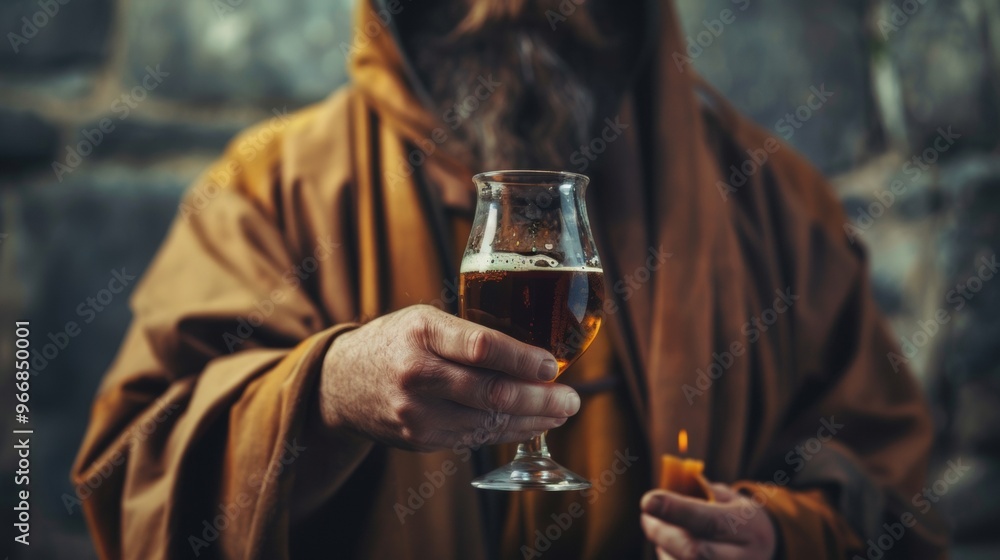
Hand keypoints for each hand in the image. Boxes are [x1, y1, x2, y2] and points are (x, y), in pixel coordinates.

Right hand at [316, 304, 579, 450]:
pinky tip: (530, 425)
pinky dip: (508, 432)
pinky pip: (475, 437)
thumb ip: (471, 331)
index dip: (522, 359)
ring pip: (488, 421)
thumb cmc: (396, 341)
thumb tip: (535, 352)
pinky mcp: (420, 439)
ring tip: (560, 413)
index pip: (480, 346)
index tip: (552, 364)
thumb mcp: (425, 319)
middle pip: (491, 392)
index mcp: (421, 331)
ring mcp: (417, 412)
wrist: (341, 383)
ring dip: (533, 420)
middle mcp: (417, 373)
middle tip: (572, 399)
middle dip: (541, 399)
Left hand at [640, 484, 776, 559]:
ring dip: (663, 548)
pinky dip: (668, 559)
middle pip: (692, 551)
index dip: (674, 510)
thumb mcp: (734, 500)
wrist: (766, 553)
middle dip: (662, 532)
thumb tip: (667, 487)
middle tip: (647, 518)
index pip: (707, 520)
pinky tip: (670, 550)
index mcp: (747, 528)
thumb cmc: (741, 520)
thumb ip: (704, 493)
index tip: (648, 501)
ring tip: (663, 533)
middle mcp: (742, 558)